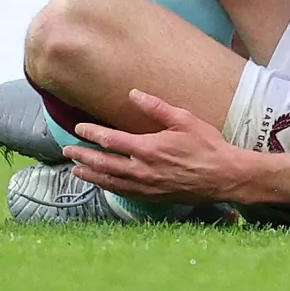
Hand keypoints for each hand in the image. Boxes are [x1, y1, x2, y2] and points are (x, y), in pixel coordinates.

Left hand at [64, 89, 253, 203]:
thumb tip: (133, 93)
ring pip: (108, 180)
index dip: (91, 133)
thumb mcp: (184, 120)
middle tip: (67, 150)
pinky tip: (101, 183)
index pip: (110, 140)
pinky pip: (122, 192)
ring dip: (89, 174)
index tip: (79, 128)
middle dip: (83, 155)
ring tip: (75, 168)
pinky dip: (106, 186)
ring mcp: (145, 186)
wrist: (222, 176)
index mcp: (148, 148)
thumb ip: (156, 107)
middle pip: (103, 162)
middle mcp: (141, 169)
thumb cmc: (207, 145)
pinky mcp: (151, 197)